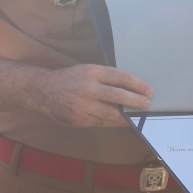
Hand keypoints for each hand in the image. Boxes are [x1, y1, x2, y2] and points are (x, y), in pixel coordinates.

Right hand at [34, 64, 152, 127]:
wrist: (44, 91)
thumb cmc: (71, 78)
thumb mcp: (87, 70)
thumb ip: (105, 77)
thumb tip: (130, 88)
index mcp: (91, 72)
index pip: (119, 77)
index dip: (137, 84)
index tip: (149, 90)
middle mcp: (87, 88)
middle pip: (117, 96)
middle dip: (135, 101)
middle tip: (147, 104)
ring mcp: (82, 106)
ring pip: (110, 113)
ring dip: (126, 116)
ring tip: (137, 116)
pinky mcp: (79, 119)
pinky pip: (101, 122)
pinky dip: (113, 123)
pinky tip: (122, 122)